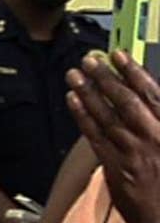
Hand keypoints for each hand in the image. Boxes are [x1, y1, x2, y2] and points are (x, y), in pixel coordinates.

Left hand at [66, 51, 159, 222]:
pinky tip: (72, 99)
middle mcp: (154, 137)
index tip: (119, 55)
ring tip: (74, 73)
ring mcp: (133, 152)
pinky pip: (94, 136)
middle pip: (126, 100)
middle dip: (106, 77)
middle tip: (90, 60)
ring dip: (89, 91)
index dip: (134, 72)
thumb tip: (152, 100)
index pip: (153, 94)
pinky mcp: (115, 167)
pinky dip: (82, 115)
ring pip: (107, 115)